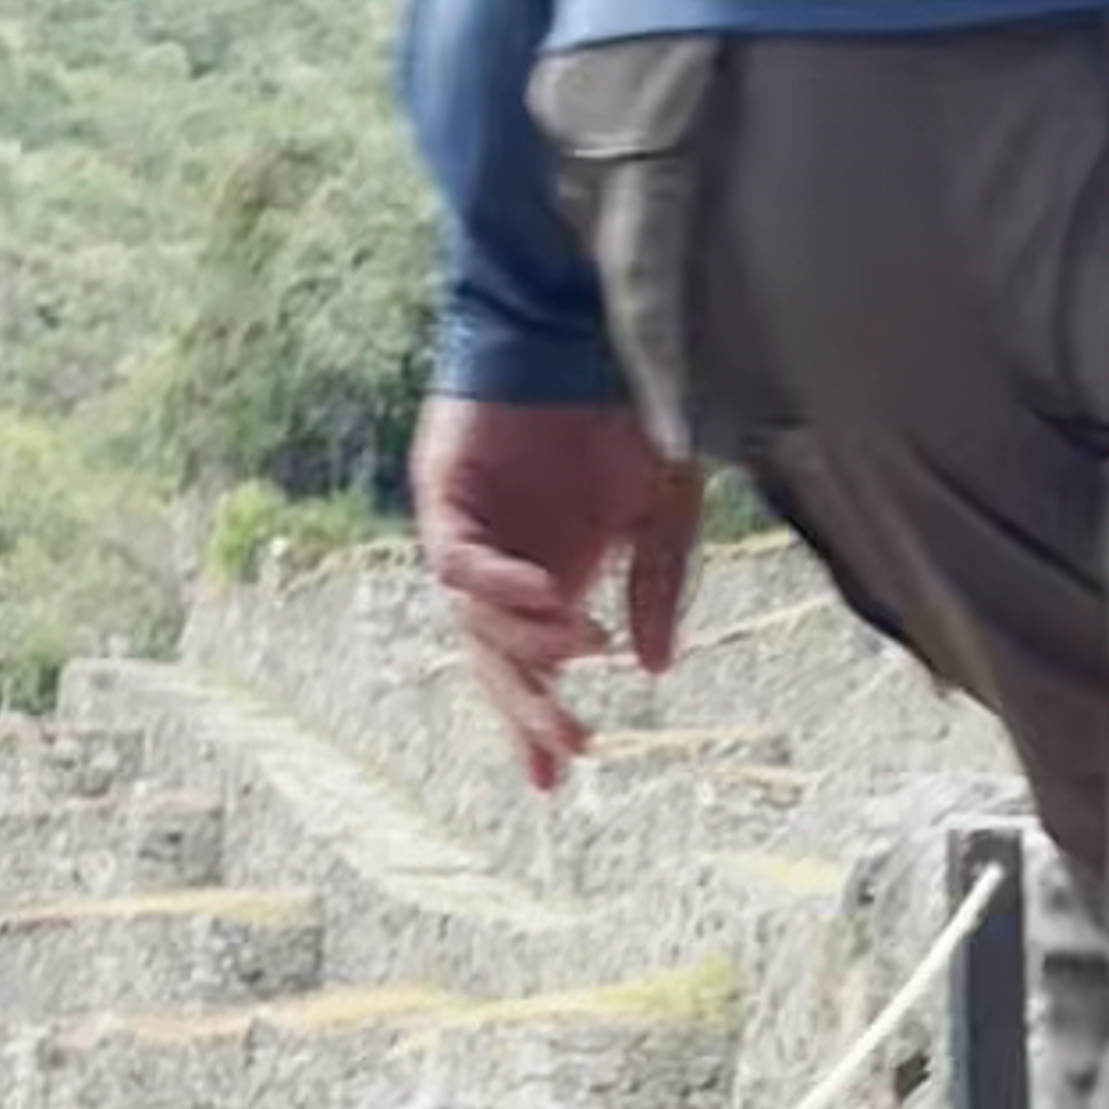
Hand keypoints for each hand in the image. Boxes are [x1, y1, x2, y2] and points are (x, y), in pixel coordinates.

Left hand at [410, 394, 703, 794]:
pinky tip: (545, 596)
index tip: (554, 783)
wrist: (589, 326)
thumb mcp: (663, 515)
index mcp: (551, 577)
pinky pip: (455, 561)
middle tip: (573, 743)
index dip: (534, 725)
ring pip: (474, 621)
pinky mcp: (444, 494)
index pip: (530, 668)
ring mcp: (470, 531)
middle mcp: (504, 564)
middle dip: (530, 708)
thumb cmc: (627, 413)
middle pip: (497, 661)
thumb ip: (658, 590)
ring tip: (580, 643)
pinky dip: (496, 587)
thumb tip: (653, 670)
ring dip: (526, 645)